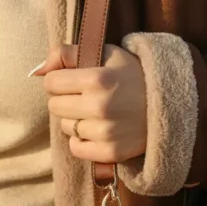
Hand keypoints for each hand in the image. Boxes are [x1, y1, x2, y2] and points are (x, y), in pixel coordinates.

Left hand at [30, 44, 146, 162]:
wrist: (170, 104)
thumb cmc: (132, 76)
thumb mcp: (105, 53)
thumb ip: (66, 53)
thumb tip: (36, 71)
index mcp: (98, 78)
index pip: (51, 83)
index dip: (59, 81)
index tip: (74, 82)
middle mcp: (101, 106)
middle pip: (54, 107)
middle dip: (65, 101)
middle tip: (86, 98)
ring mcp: (106, 132)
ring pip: (66, 128)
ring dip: (76, 121)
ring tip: (98, 114)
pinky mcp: (111, 152)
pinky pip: (76, 149)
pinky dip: (82, 141)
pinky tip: (99, 130)